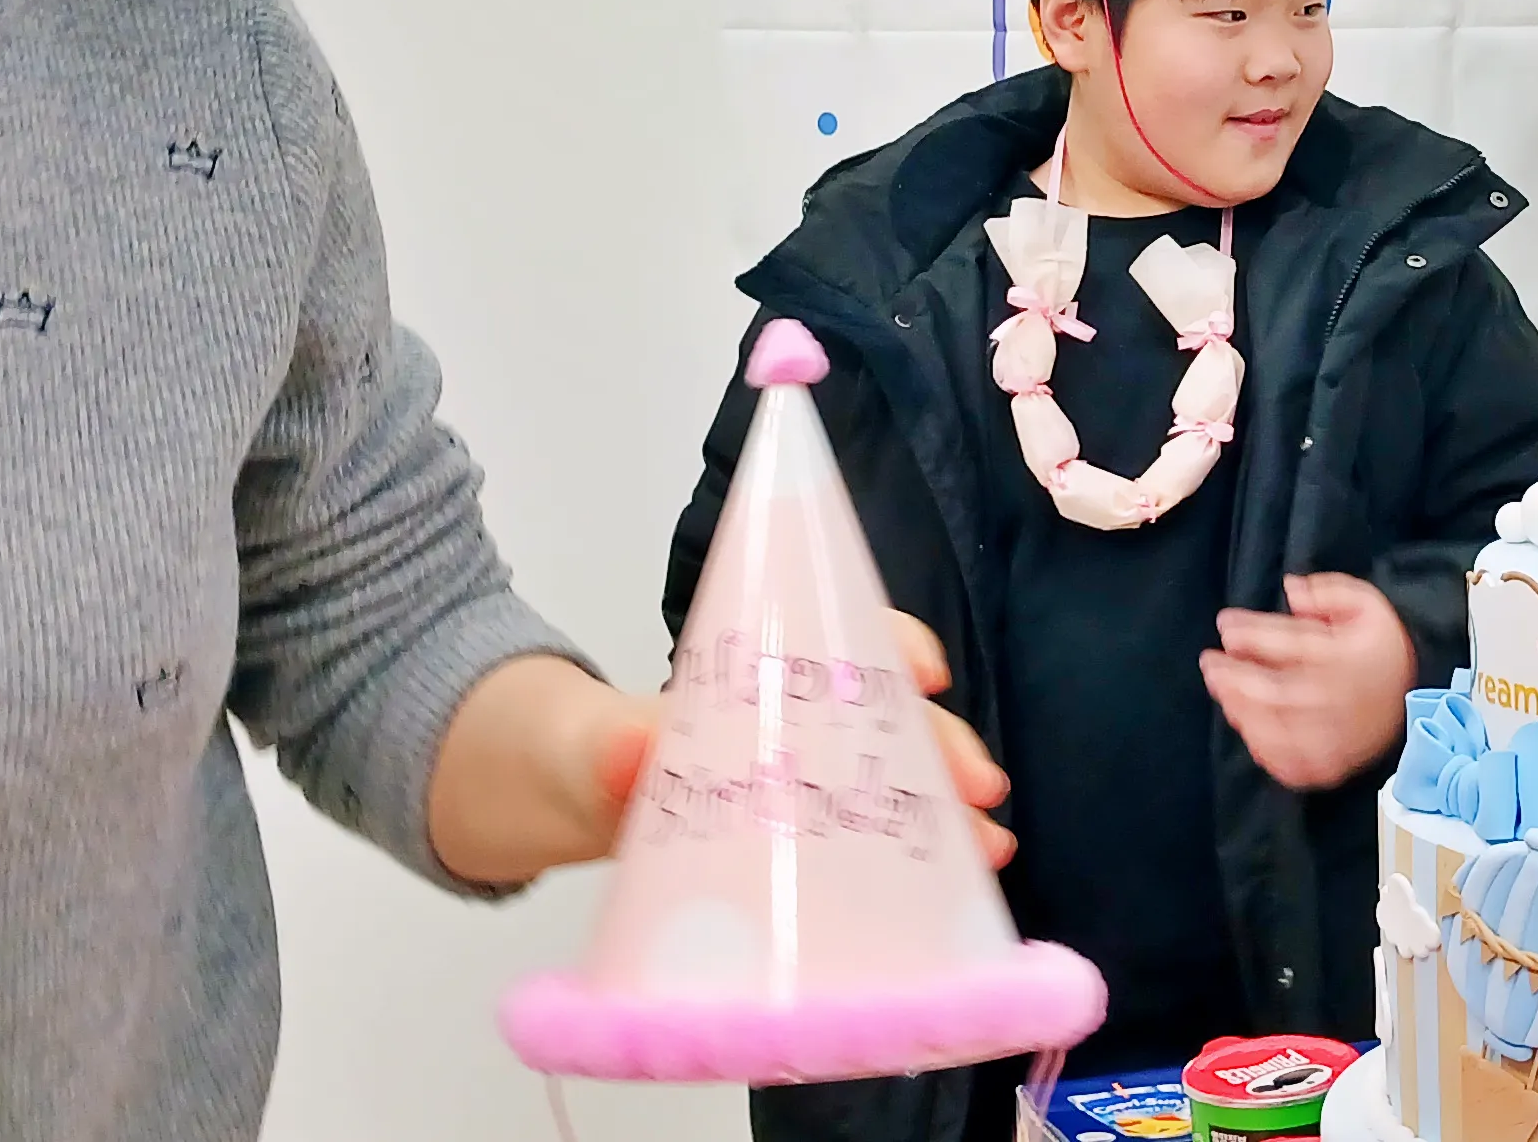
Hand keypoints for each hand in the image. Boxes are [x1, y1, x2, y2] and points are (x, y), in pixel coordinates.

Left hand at [433, 617, 1013, 886]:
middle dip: (941, 747)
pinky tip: (948, 898)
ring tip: (988, 856)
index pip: (842, 637)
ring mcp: (794, 785)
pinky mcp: (789, 847)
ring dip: (941, 811)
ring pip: (885, 782)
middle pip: (884, 720)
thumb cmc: (575, 751)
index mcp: (755, 686)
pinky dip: (909, 863)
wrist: (549, 799)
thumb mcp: (583, 747)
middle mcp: (789, 727)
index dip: (892, 646)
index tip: (927, 673)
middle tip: (985, 796)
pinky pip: (859, 845)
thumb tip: (627, 753)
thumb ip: (606, 749)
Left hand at [1204, 573, 1418, 791]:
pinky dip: (1267, 751)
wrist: (1415, 692)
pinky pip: (1294, 764)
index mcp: (1343, 657)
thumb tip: (1292, 591)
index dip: (1251, 633)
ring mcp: (1334, 735)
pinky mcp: (1334, 761)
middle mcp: (1336, 698)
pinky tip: (1248, 730)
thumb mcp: (1365, 602)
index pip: (1290, 644)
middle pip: (1276, 691)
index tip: (1225, 625)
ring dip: (1244, 711)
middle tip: (1210, 663)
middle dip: (1235, 677)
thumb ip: (1328, 591)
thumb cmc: (1380, 645)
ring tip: (1222, 693)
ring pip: (1279, 729)